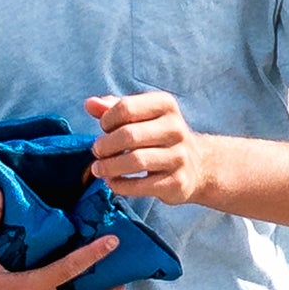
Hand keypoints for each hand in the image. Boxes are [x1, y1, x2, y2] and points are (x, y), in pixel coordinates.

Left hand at [86, 91, 209, 205]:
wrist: (198, 166)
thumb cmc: (158, 136)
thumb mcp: (140, 116)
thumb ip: (114, 108)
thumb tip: (90, 104)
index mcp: (166, 105)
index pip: (126, 107)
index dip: (107, 120)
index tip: (104, 129)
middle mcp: (176, 129)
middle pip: (129, 135)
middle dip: (105, 145)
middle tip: (97, 152)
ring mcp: (179, 157)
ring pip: (135, 161)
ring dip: (109, 167)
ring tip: (98, 169)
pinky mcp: (178, 182)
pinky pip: (141, 185)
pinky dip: (120, 185)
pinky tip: (113, 182)